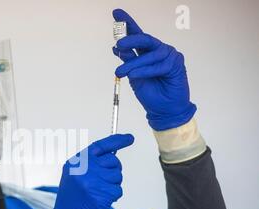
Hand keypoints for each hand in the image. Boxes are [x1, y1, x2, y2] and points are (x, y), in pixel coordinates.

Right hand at [47, 134, 133, 208]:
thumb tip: (112, 154)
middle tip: (103, 183)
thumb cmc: (71, 201)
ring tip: (98, 193)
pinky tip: (101, 201)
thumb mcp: (74, 176)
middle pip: (113, 160)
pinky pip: (118, 190)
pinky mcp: (102, 194)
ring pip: (117, 176)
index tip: (129, 138)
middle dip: (113, 171)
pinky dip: (113, 196)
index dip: (117, 140)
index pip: (100, 146)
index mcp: (75, 162)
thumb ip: (89, 164)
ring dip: (112, 185)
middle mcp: (84, 168)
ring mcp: (93, 181)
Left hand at [112, 9, 195, 130]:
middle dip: (131, 38)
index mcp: (147, 53)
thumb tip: (117, 47)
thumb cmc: (151, 94)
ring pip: (150, 54)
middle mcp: (159, 51)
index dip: (127, 23)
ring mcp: (169, 56)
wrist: (163, 111)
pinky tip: (135, 75)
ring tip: (121, 72)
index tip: (116, 13)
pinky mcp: (176, 64)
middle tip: (119, 43)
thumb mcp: (133, 76)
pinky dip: (145, 70)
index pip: (137, 35)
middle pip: (145, 38)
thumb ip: (128, 61)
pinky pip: (158, 65)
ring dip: (134, 63)